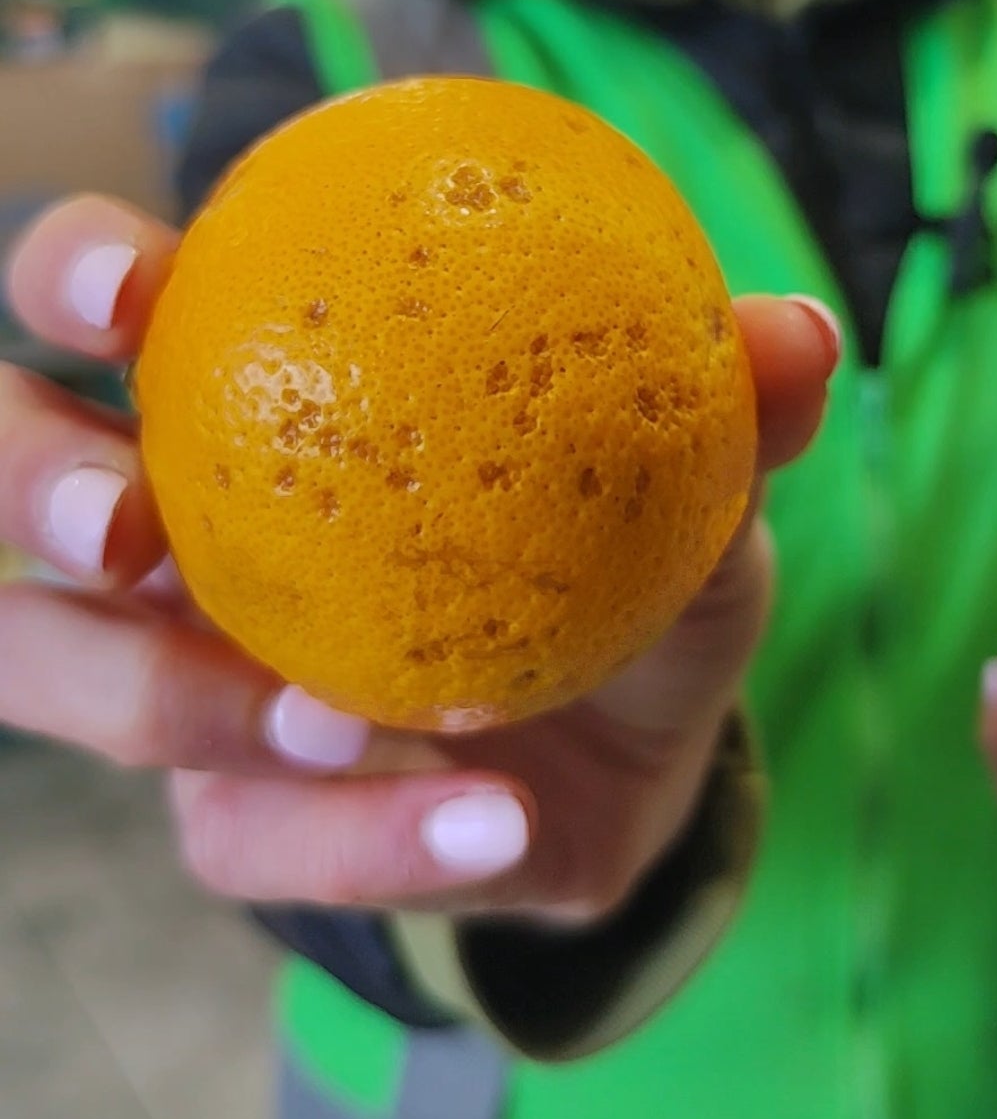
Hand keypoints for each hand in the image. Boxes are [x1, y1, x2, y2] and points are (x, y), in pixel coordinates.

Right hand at [2, 197, 838, 923]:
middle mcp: (182, 524)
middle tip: (131, 523)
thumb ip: (722, 405)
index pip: (110, 301)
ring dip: (170, 695)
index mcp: (254, 386)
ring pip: (65, 673)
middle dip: (34, 487)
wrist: (640, 749)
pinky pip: (252, 839)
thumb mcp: (688, 479)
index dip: (79, 279)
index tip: (129, 297)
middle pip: (19, 480)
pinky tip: (495, 819)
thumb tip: (796, 334)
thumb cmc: (622, 562)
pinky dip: (365, 833)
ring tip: (339, 713)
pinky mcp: (234, 815)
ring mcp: (182, 672)